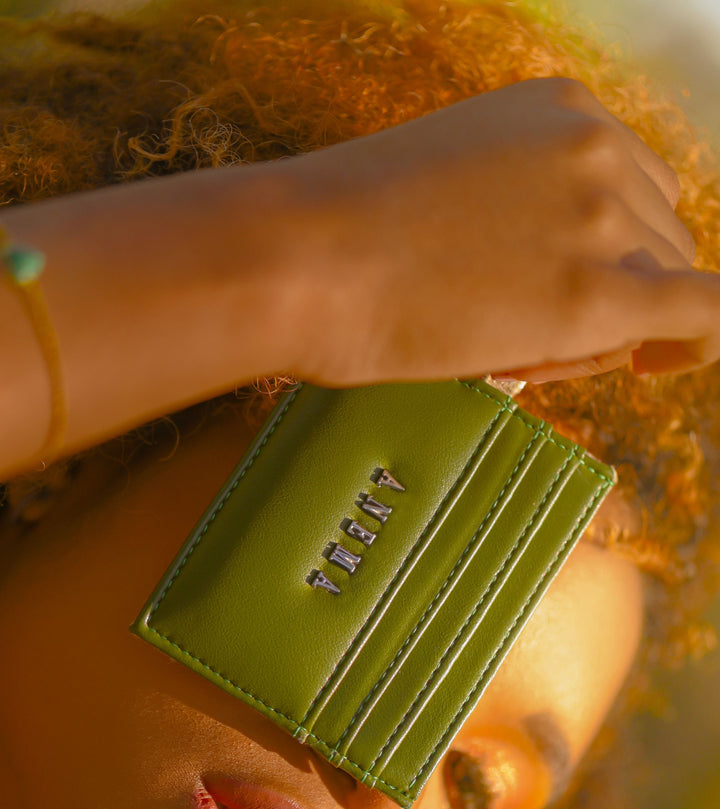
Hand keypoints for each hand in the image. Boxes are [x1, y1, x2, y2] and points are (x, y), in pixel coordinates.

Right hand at [288, 77, 717, 384]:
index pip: (629, 189)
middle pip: (656, 238)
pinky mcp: (599, 294)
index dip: (607, 248)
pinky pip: (706, 314)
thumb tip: (547, 277)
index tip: (565, 286)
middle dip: (616, 289)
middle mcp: (597, 148)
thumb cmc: (341, 236)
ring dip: (613, 328)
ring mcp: (602, 219)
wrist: (301, 260)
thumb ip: (517, 212)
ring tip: (519, 351)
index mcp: (559, 110)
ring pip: (663, 287)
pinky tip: (668, 363)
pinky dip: (703, 341)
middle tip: (533, 338)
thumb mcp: (449, 186)